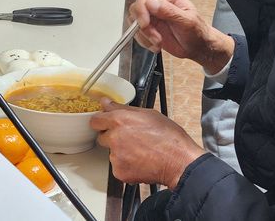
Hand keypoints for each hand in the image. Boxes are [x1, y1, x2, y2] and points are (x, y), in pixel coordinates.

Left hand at [90, 99, 204, 187]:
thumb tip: (106, 102)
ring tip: (139, 151)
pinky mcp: (119, 171)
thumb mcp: (148, 114)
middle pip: (102, 137)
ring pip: (111, 153)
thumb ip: (122, 108)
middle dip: (112, 137)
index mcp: (120, 120)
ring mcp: (116, 156)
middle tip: (130, 138)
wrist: (178, 161)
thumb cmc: (169, 138)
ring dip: (120, 152)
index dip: (102, 122)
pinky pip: (117, 166)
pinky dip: (126, 165)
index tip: (106, 123)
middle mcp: (114, 137)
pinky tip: (140, 161)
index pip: (95, 120)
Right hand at [129, 0, 234, 73]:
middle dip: (143, 25)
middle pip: (136, 8)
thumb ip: (170, 11)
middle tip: (154, 36)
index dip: (142, 9)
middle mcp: (158, 3)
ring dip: (144, 35)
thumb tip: (152, 2)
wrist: (197, 47)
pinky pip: (136, 33)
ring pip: (134, 21)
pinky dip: (144, 41)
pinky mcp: (148, 28)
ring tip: (158, 42)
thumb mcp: (187, 21)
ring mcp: (152, 16)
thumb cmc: (197, 32)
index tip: (145, 23)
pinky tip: (156, 45)